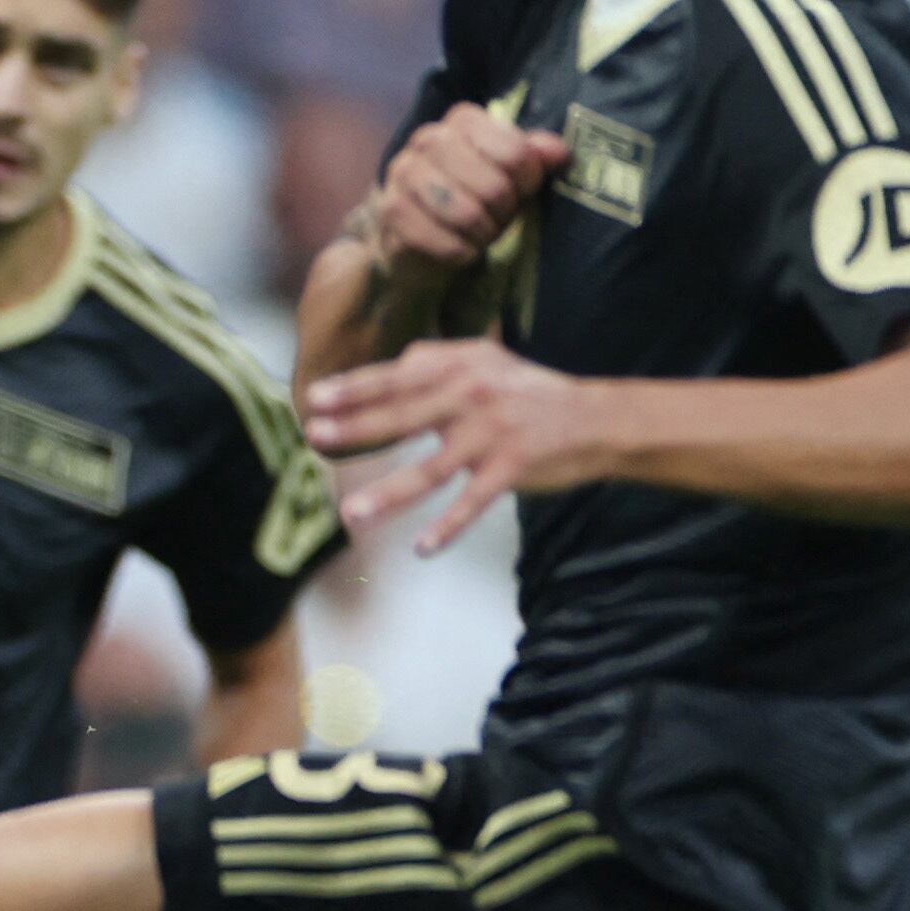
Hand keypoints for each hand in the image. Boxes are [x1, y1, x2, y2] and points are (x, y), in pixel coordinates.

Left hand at [303, 333, 610, 552]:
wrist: (596, 419)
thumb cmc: (529, 393)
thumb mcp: (487, 361)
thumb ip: (438, 364)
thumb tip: (392, 367)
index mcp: (461, 366)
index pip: (397, 377)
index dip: (354, 387)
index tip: (315, 399)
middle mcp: (472, 395)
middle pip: (402, 415)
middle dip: (355, 428)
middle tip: (314, 437)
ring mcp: (491, 434)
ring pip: (430, 469)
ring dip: (388, 494)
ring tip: (351, 514)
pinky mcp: (512, 469)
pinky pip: (472, 503)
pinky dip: (448, 527)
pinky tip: (423, 548)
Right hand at [367, 105, 566, 277]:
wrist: (417, 239)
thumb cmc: (471, 199)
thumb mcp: (507, 175)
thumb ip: (531, 158)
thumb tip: (561, 153)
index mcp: (462, 120)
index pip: (515, 151)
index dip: (526, 181)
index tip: (520, 191)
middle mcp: (428, 139)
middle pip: (493, 186)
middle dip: (504, 213)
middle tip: (498, 218)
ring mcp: (403, 174)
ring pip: (467, 215)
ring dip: (483, 235)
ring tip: (479, 234)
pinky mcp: (392, 212)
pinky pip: (444, 243)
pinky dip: (461, 254)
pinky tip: (459, 250)